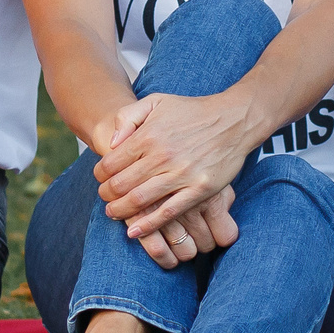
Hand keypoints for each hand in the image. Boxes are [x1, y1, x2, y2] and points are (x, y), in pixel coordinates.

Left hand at [92, 92, 256, 261]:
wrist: (234, 120)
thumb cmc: (192, 111)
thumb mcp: (156, 101)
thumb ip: (128, 116)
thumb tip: (111, 142)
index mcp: (149, 135)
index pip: (111, 162)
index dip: (100, 174)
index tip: (100, 178)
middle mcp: (162, 156)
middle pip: (121, 184)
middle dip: (106, 195)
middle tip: (104, 197)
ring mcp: (181, 174)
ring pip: (140, 201)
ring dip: (120, 211)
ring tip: (113, 213)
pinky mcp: (199, 190)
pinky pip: (168, 213)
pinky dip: (148, 225)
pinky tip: (134, 232)